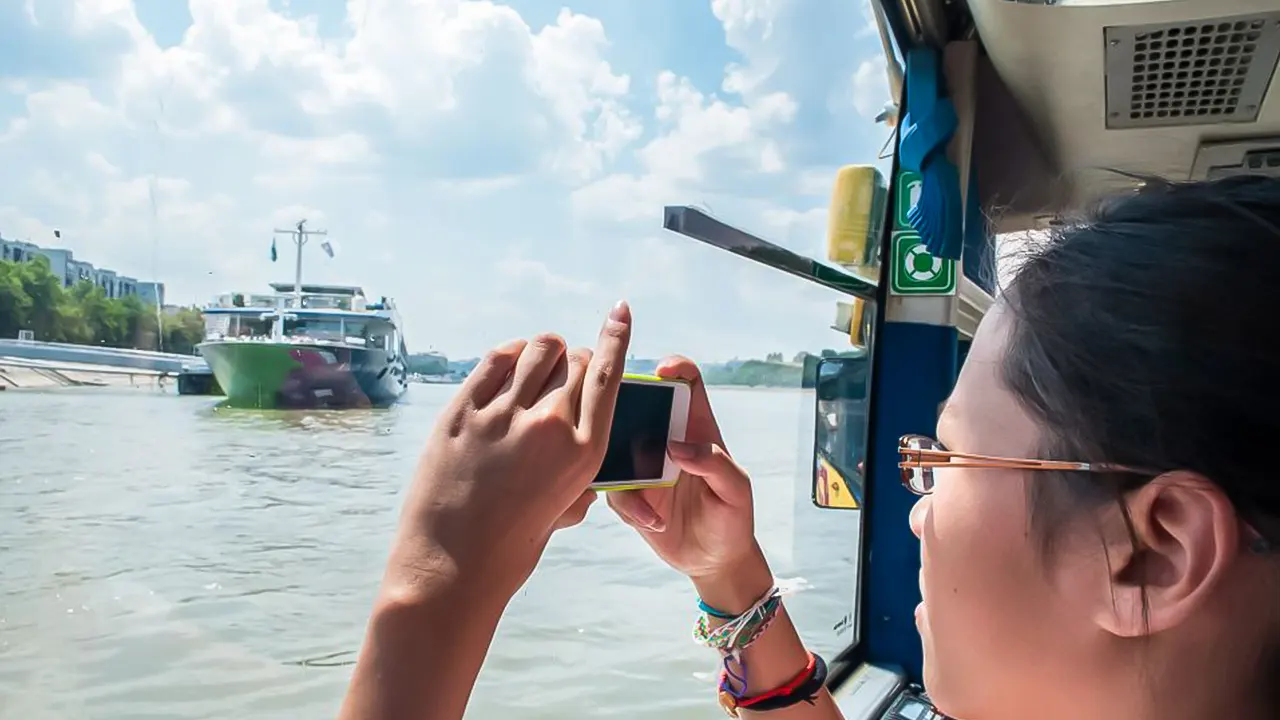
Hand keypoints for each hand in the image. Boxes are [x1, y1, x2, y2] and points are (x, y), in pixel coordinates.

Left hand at [385, 302, 632, 601]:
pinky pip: (494, 360)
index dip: (616, 337)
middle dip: (576, 359)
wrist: (450, 568)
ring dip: (544, 351)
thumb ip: (578, 475)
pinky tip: (509, 364)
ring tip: (537, 366)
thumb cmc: (511, 549)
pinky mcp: (462, 412)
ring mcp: (502, 416)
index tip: (620, 311)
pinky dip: (509, 355)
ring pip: (537, 349)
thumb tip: (579, 451)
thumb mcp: (562, 511)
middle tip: (564, 374)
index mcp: (582, 453)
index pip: (608, 376)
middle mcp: (548, 427)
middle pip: (575, 359)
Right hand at [606, 356, 770, 609]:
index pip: (686, 382)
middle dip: (625, 410)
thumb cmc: (732, 519)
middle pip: (638, 404)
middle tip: (630, 440)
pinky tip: (653, 522)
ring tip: (652, 508)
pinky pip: (611, 486)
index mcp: (697, 428)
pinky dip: (627, 504)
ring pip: (613, 446)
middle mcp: (666, 439)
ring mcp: (643, 464)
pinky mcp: (629, 491)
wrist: (714, 561)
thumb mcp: (736, 491)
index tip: (662, 371)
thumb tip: (678, 447)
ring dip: (622, 471)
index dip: (674, 367)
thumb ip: (715, 463)